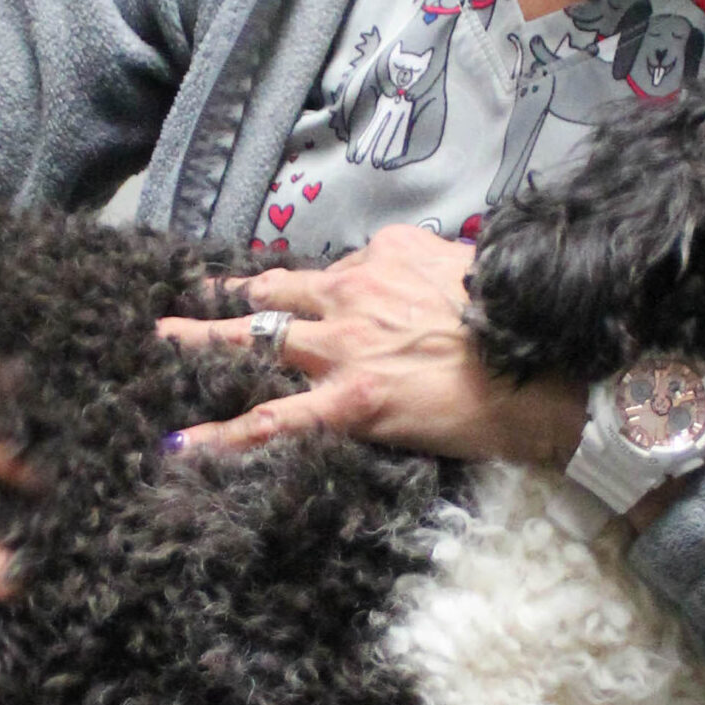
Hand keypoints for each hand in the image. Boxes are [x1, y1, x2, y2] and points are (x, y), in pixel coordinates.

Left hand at [156, 226, 587, 465]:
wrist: (547, 375)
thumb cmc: (519, 329)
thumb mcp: (468, 271)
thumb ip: (423, 269)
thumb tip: (412, 277)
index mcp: (383, 260)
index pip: (321, 272)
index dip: (289, 287)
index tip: (264, 294)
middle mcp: (353, 293)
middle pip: (271, 293)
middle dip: (224, 300)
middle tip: (179, 302)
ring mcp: (344, 347)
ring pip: (254, 340)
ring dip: (200, 344)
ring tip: (157, 347)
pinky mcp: (349, 401)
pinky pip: (272, 419)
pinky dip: (222, 434)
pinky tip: (180, 445)